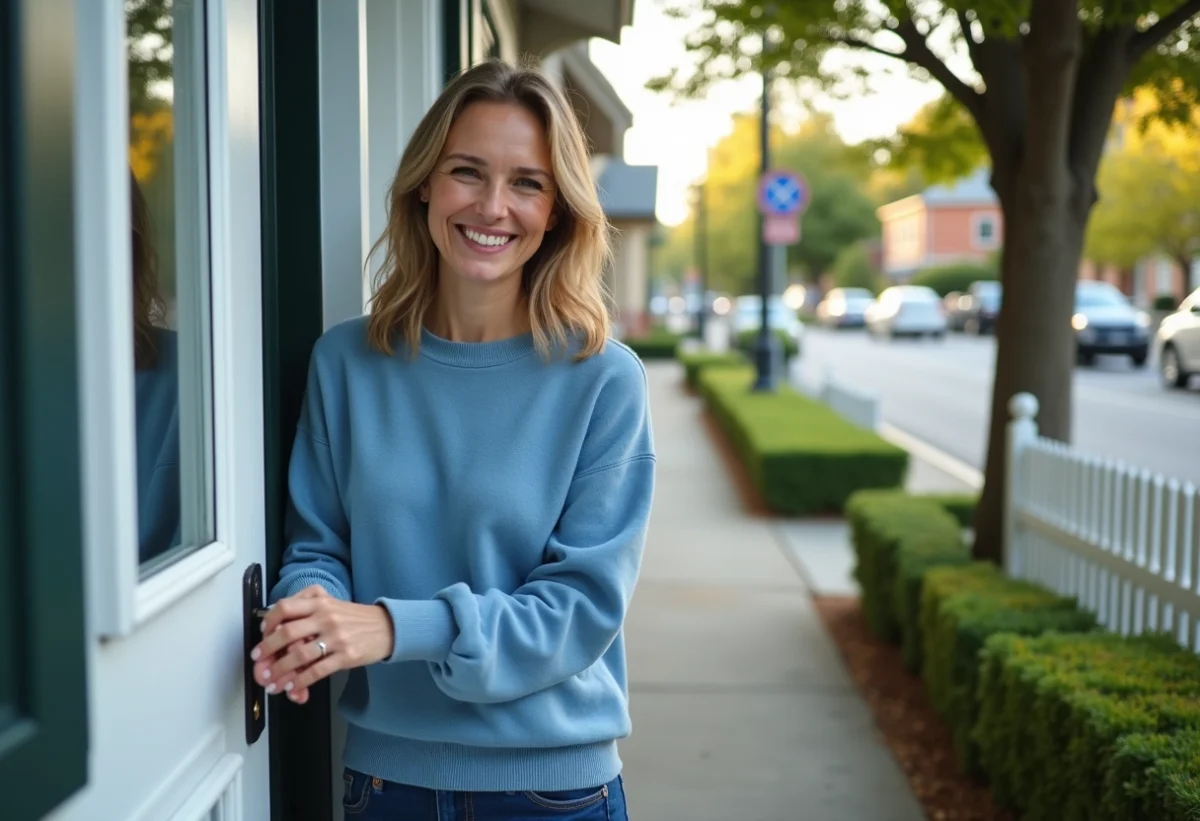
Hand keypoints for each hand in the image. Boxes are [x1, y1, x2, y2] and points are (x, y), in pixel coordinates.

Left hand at [250, 585, 394, 704]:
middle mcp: (326, 617)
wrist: (388, 627)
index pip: (285, 607)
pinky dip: (300, 681)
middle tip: (259, 661)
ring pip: (299, 655)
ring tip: (271, 681)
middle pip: (287, 632)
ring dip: (280, 671)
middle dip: (267, 650)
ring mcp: (336, 637)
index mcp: (320, 602)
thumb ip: (308, 603)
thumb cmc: (357, 618)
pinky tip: (292, 687)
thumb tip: (278, 621)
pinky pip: (317, 670)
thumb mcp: (333, 601)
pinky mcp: (346, 656)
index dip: (268, 621)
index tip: (263, 633)